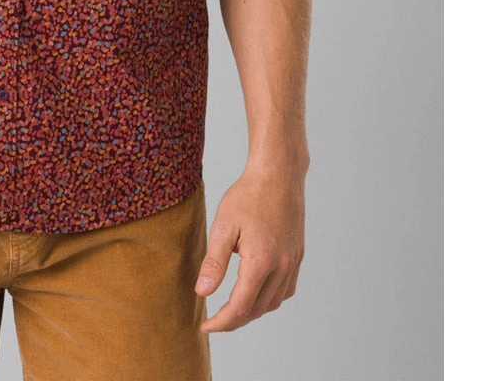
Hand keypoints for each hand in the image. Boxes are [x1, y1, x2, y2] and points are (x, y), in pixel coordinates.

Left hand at [194, 163, 305, 332]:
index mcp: (261, 261)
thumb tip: (202, 293)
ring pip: (273, 302)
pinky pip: (285, 290)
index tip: (205, 326)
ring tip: (231, 309)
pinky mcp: (297, 256)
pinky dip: (268, 298)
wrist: (278, 175)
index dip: (221, 322)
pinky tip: (255, 292)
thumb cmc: (248, 196)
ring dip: (252, 311)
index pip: (240, 306)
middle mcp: (282, 267)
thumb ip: (214, 262)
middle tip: (214, 320)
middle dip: (234, 320)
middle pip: (257, 309)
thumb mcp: (223, 226)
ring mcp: (292, 262)